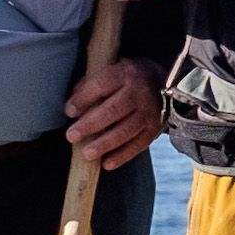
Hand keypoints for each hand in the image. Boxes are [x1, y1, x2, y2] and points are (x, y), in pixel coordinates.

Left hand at [62, 55, 159, 170]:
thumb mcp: (112, 70)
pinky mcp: (154, 129)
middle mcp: (139, 92)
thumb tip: (72, 106)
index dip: (84, 99)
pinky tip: (106, 164)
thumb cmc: (127, 79)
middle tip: (71, 136)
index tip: (69, 111)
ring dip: (105, 143)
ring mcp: (149, 112)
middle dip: (90, 125)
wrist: (165, 83)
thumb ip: (91, 85)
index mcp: (125, 73)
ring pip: (126, 130)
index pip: (101, 85)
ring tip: (87, 154)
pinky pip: (138, 145)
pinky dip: (122, 155)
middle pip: (113, 110)